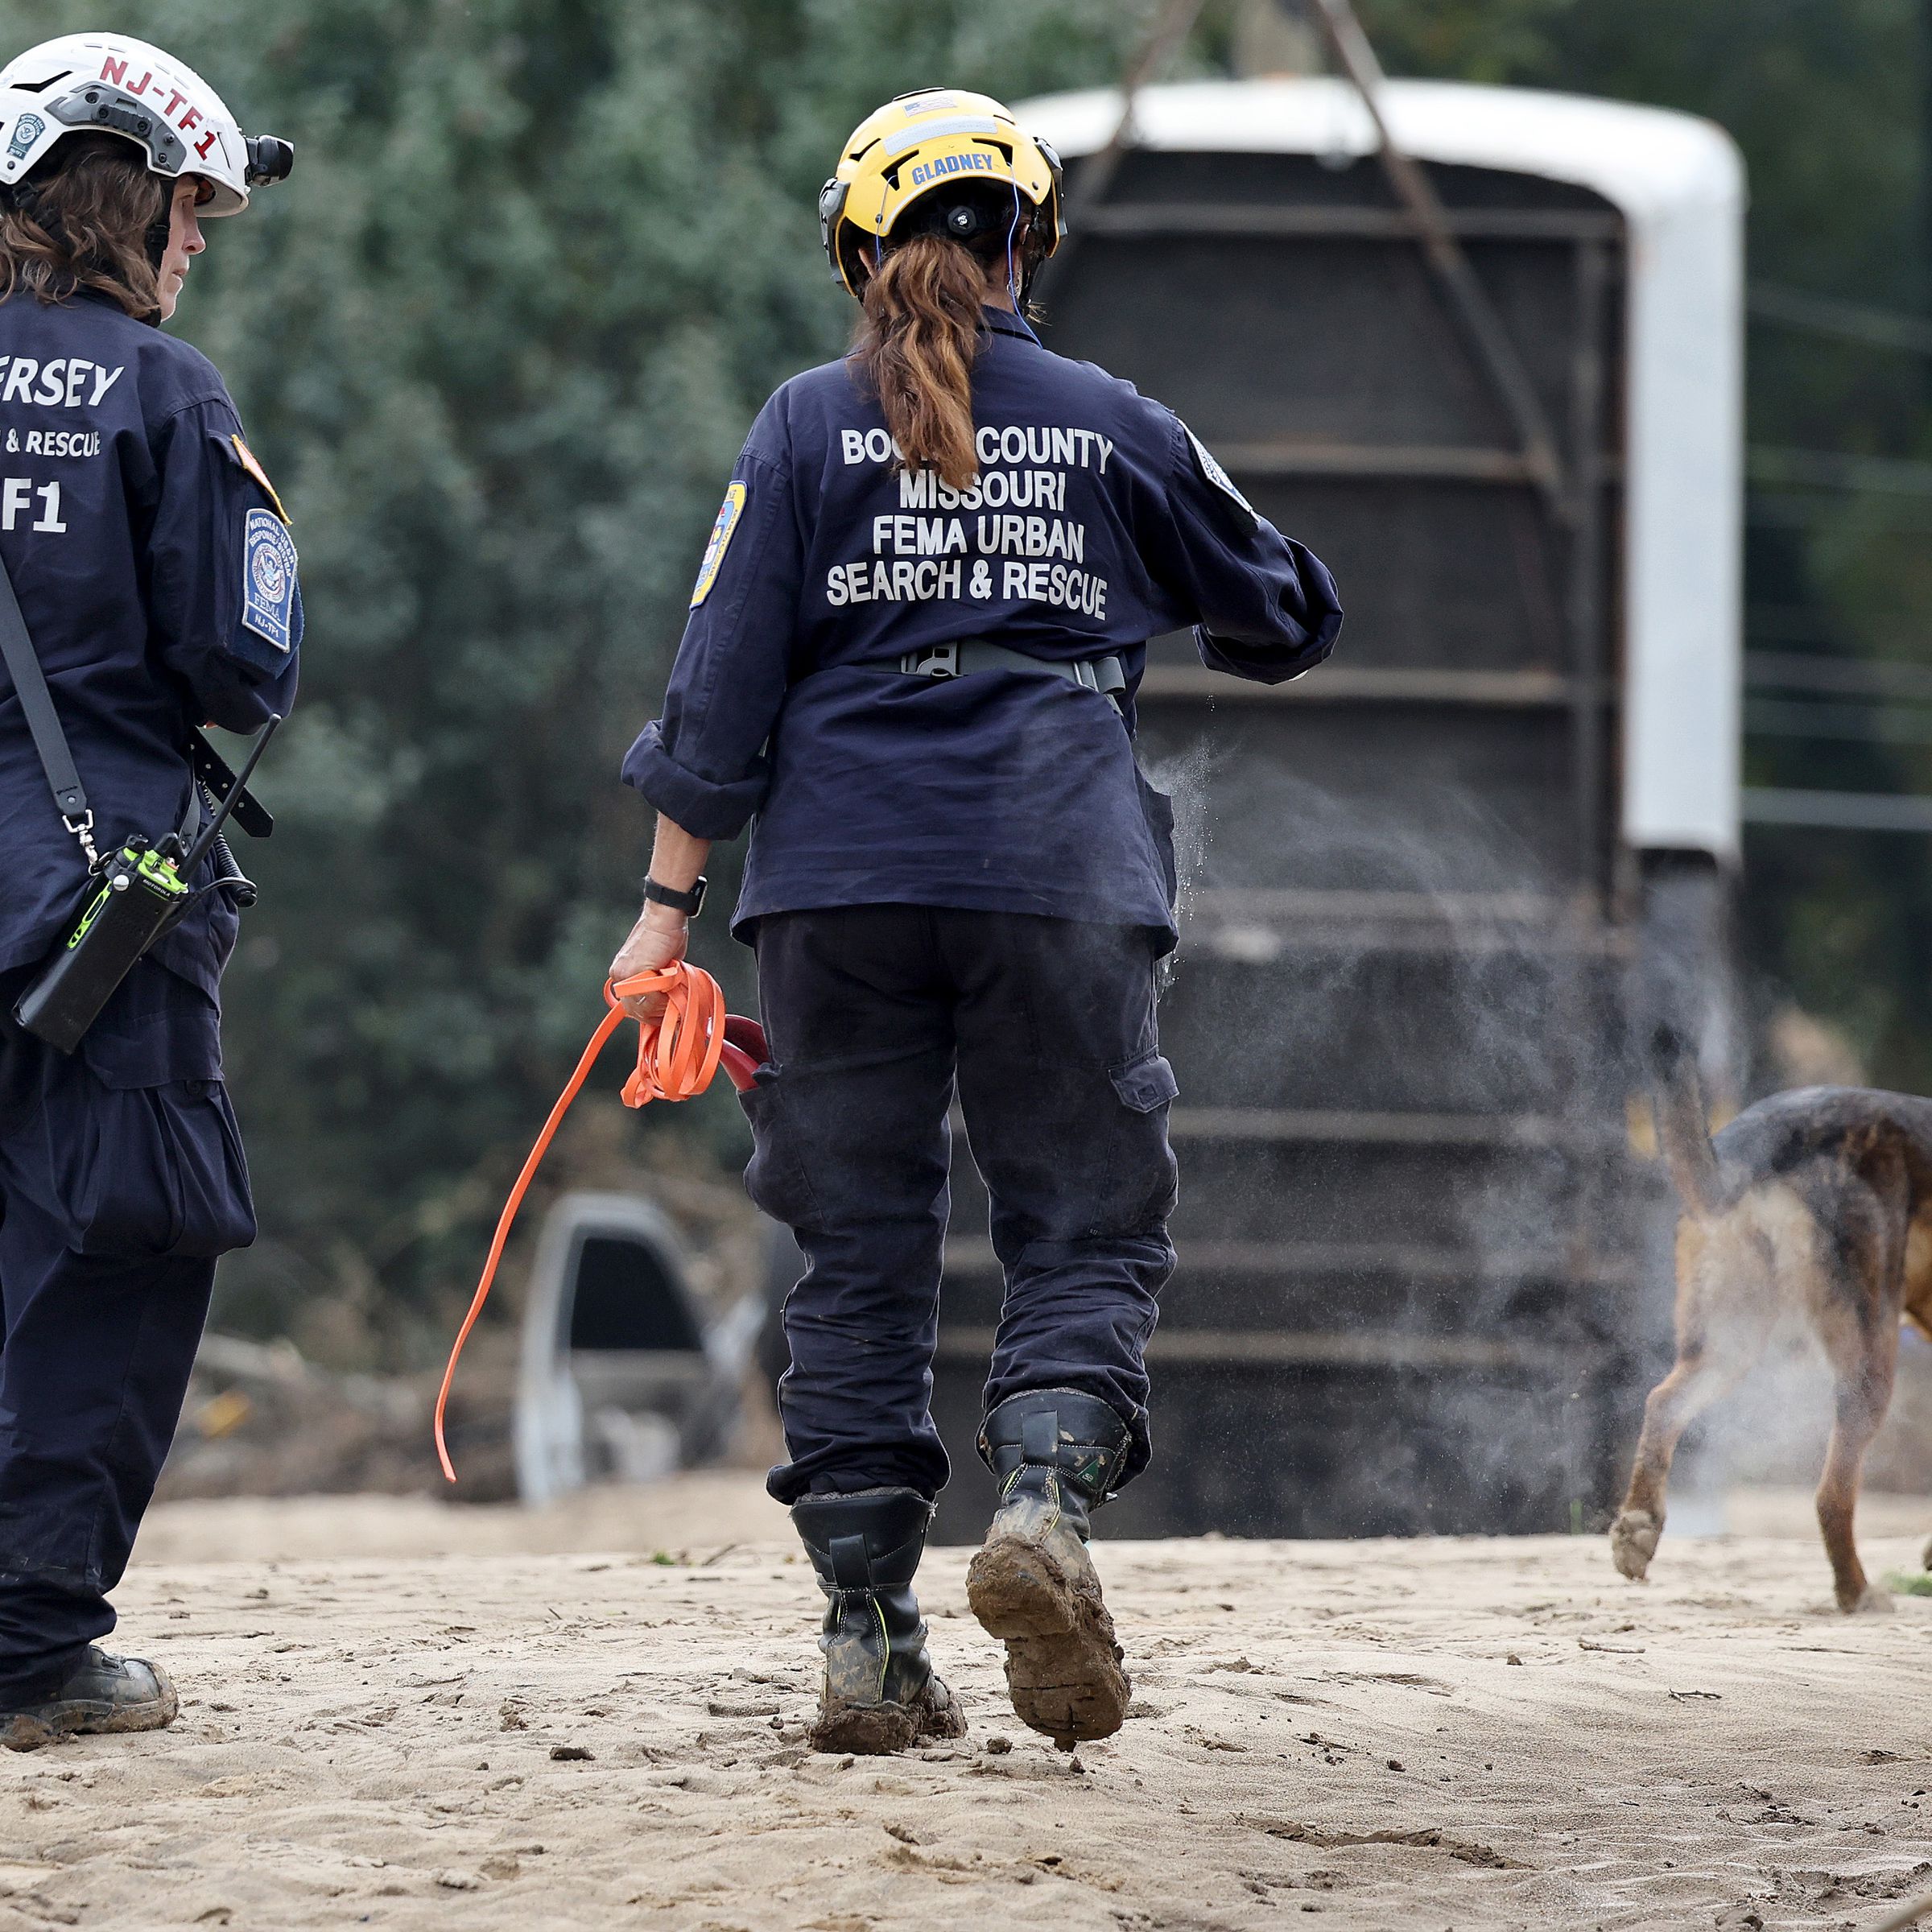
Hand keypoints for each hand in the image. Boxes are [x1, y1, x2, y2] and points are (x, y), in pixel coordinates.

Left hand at [609, 905, 687, 1019]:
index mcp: (622, 974)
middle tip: (672, 1011)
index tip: (663, 1017)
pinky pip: (652, 997)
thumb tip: (664, 1003)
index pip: (631, 1006)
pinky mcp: (636, 972)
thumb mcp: (656, 965)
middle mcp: (620, 975)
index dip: (649, 1015)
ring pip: (644, 1006)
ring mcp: (626, 974)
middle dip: (656, 1015)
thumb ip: (655, 983)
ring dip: (663, 1006)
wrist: (664, 918)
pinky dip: (665, 997)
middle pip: (635, 1010)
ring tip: (676, 997)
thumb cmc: (664, 937)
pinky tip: (674, 989)